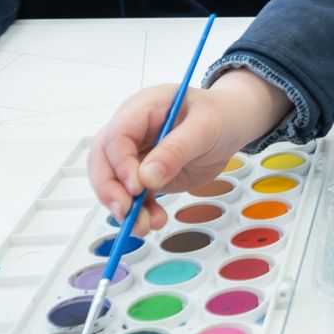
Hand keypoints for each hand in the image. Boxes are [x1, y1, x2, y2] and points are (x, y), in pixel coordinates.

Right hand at [88, 70, 290, 233]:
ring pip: (113, 182)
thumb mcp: (205, 127)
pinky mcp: (143, 174)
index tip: (137, 187)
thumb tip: (147, 178)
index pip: (116, 135)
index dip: (120, 163)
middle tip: (126, 213)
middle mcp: (132, 130)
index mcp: (143, 108)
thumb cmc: (219, 115)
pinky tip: (154, 220)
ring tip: (144, 226)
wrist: (231, 124)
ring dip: (124, 207)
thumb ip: (177, 150)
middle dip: (110, 190)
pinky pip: (131, 195)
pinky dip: (138, 211)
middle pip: (103, 160)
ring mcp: (136, 152)